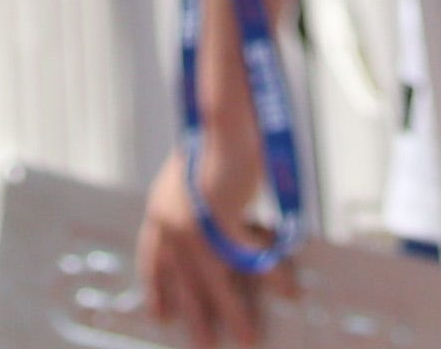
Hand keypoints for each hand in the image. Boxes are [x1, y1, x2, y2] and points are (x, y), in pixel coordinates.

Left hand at [128, 148, 279, 347]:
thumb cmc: (216, 138)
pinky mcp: (219, 217)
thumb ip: (199, 207)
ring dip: (236, 313)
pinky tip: (288, 290)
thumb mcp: (197, 179)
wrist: (223, 115)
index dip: (157, 293)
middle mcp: (169, 222)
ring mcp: (192, 222)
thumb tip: (222, 232)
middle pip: (185, 283)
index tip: (161, 318)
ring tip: (250, 338)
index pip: (152, 263)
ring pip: (216, 282)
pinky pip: (250, 257)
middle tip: (207, 347)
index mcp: (159, 210)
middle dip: (198, 319)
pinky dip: (271, 274)